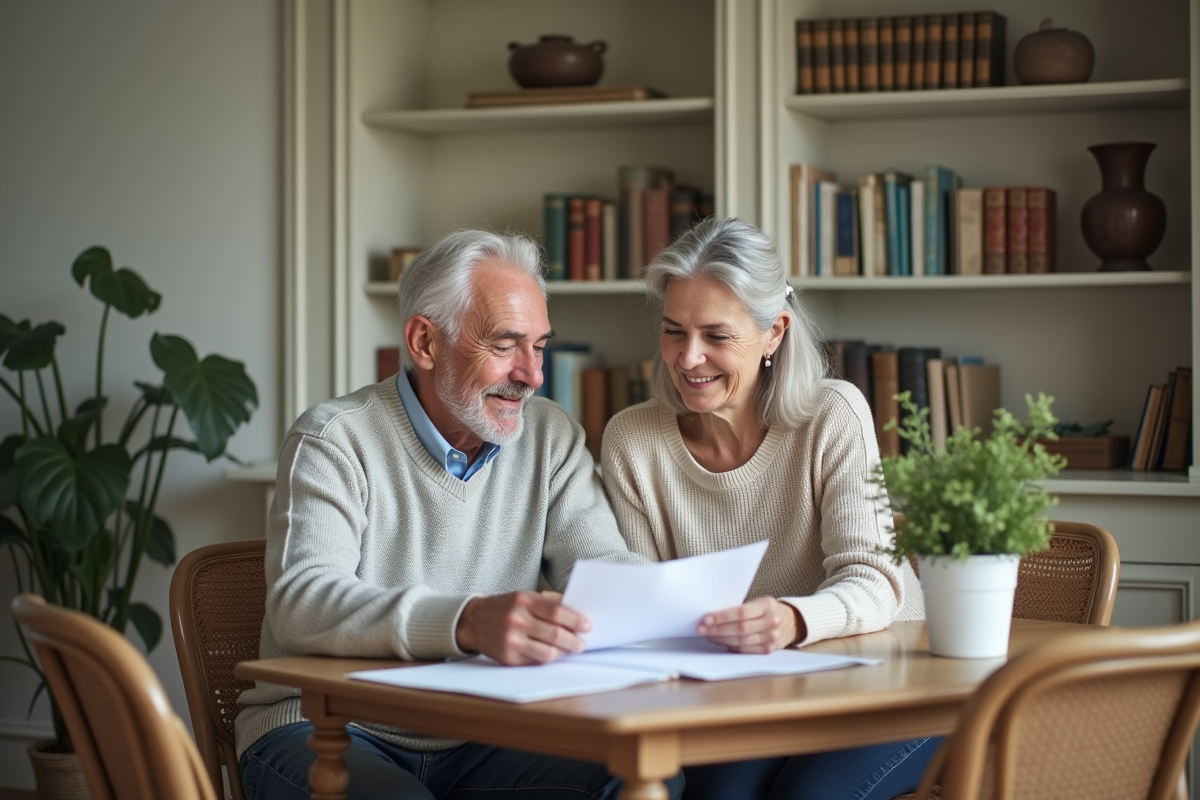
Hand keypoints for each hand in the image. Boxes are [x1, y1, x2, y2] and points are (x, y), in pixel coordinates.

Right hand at [456, 591, 589, 664]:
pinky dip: (548, 658)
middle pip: (555, 634)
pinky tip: (554, 654)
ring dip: (563, 653)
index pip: (557, 612)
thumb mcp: (524, 596)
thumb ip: (549, 603)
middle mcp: (517, 620)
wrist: (474, 621)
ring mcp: (512, 641)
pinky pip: (535, 661)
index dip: (576, 620)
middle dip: (574, 640)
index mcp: (523, 601)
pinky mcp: (509, 657)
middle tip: (582, 643)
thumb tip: (576, 612)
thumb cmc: (505, 607)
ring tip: (570, 649)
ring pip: (547, 653)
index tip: (587, 626)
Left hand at [697, 597, 804, 653]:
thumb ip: (740, 608)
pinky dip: (731, 646)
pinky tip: (721, 642)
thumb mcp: (757, 602)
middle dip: (718, 629)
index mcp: (767, 605)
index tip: (706, 618)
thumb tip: (712, 615)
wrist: (790, 621)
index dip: (722, 617)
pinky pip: (746, 650)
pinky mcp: (768, 650)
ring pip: (742, 641)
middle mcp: (772, 621)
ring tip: (708, 635)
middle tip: (702, 629)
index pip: (741, 613)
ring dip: (721, 639)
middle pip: (740, 629)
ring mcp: (771, 637)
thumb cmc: (766, 610)